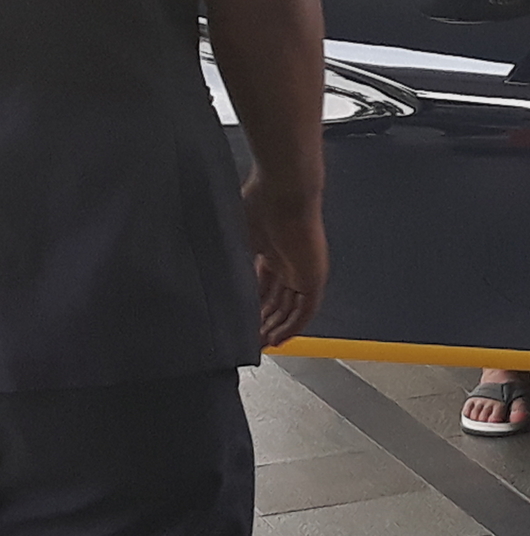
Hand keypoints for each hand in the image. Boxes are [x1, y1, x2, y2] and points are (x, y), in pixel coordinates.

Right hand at [242, 169, 326, 350]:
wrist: (284, 191)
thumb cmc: (259, 201)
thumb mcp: (238, 234)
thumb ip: (230, 255)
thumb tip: (208, 272)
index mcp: (272, 249)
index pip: (264, 285)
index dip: (253, 304)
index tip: (241, 319)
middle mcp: (290, 262)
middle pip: (278, 300)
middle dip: (264, 321)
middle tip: (248, 339)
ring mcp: (303, 269)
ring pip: (292, 308)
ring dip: (276, 327)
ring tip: (259, 344)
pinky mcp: (314, 276)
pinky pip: (306, 309)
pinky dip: (292, 326)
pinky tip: (277, 339)